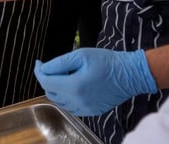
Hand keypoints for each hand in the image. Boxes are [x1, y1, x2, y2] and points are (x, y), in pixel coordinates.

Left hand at [34, 48, 157, 115]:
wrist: (130, 74)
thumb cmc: (107, 62)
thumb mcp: (80, 55)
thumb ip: (58, 63)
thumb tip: (43, 68)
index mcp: (74, 87)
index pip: (46, 82)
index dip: (39, 71)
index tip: (38, 63)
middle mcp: (78, 101)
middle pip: (50, 92)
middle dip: (48, 79)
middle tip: (54, 67)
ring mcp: (85, 109)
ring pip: (59, 101)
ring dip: (56, 89)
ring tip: (66, 75)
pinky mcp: (91, 112)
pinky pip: (70, 106)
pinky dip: (66, 97)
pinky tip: (73, 86)